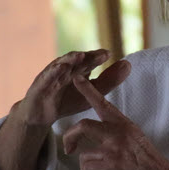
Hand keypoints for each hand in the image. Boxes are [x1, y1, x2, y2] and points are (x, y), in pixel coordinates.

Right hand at [15, 49, 130, 126]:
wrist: (42, 114)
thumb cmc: (66, 101)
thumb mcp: (90, 93)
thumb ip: (108, 81)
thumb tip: (128, 64)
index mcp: (77, 69)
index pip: (89, 61)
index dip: (98, 57)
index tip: (109, 55)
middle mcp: (65, 69)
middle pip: (77, 61)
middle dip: (88, 56)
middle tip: (101, 55)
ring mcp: (51, 75)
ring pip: (61, 64)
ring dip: (70, 59)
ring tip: (80, 55)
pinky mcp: (40, 84)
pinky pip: (47, 76)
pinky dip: (53, 71)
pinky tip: (61, 67)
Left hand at [63, 75, 168, 169]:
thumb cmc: (149, 163)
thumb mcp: (136, 138)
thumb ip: (117, 132)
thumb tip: (99, 135)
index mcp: (124, 124)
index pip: (103, 103)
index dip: (87, 90)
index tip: (75, 78)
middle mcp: (117, 133)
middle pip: (83, 126)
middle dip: (70, 137)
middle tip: (69, 148)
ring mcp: (113, 150)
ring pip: (83, 155)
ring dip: (88, 168)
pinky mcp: (111, 167)